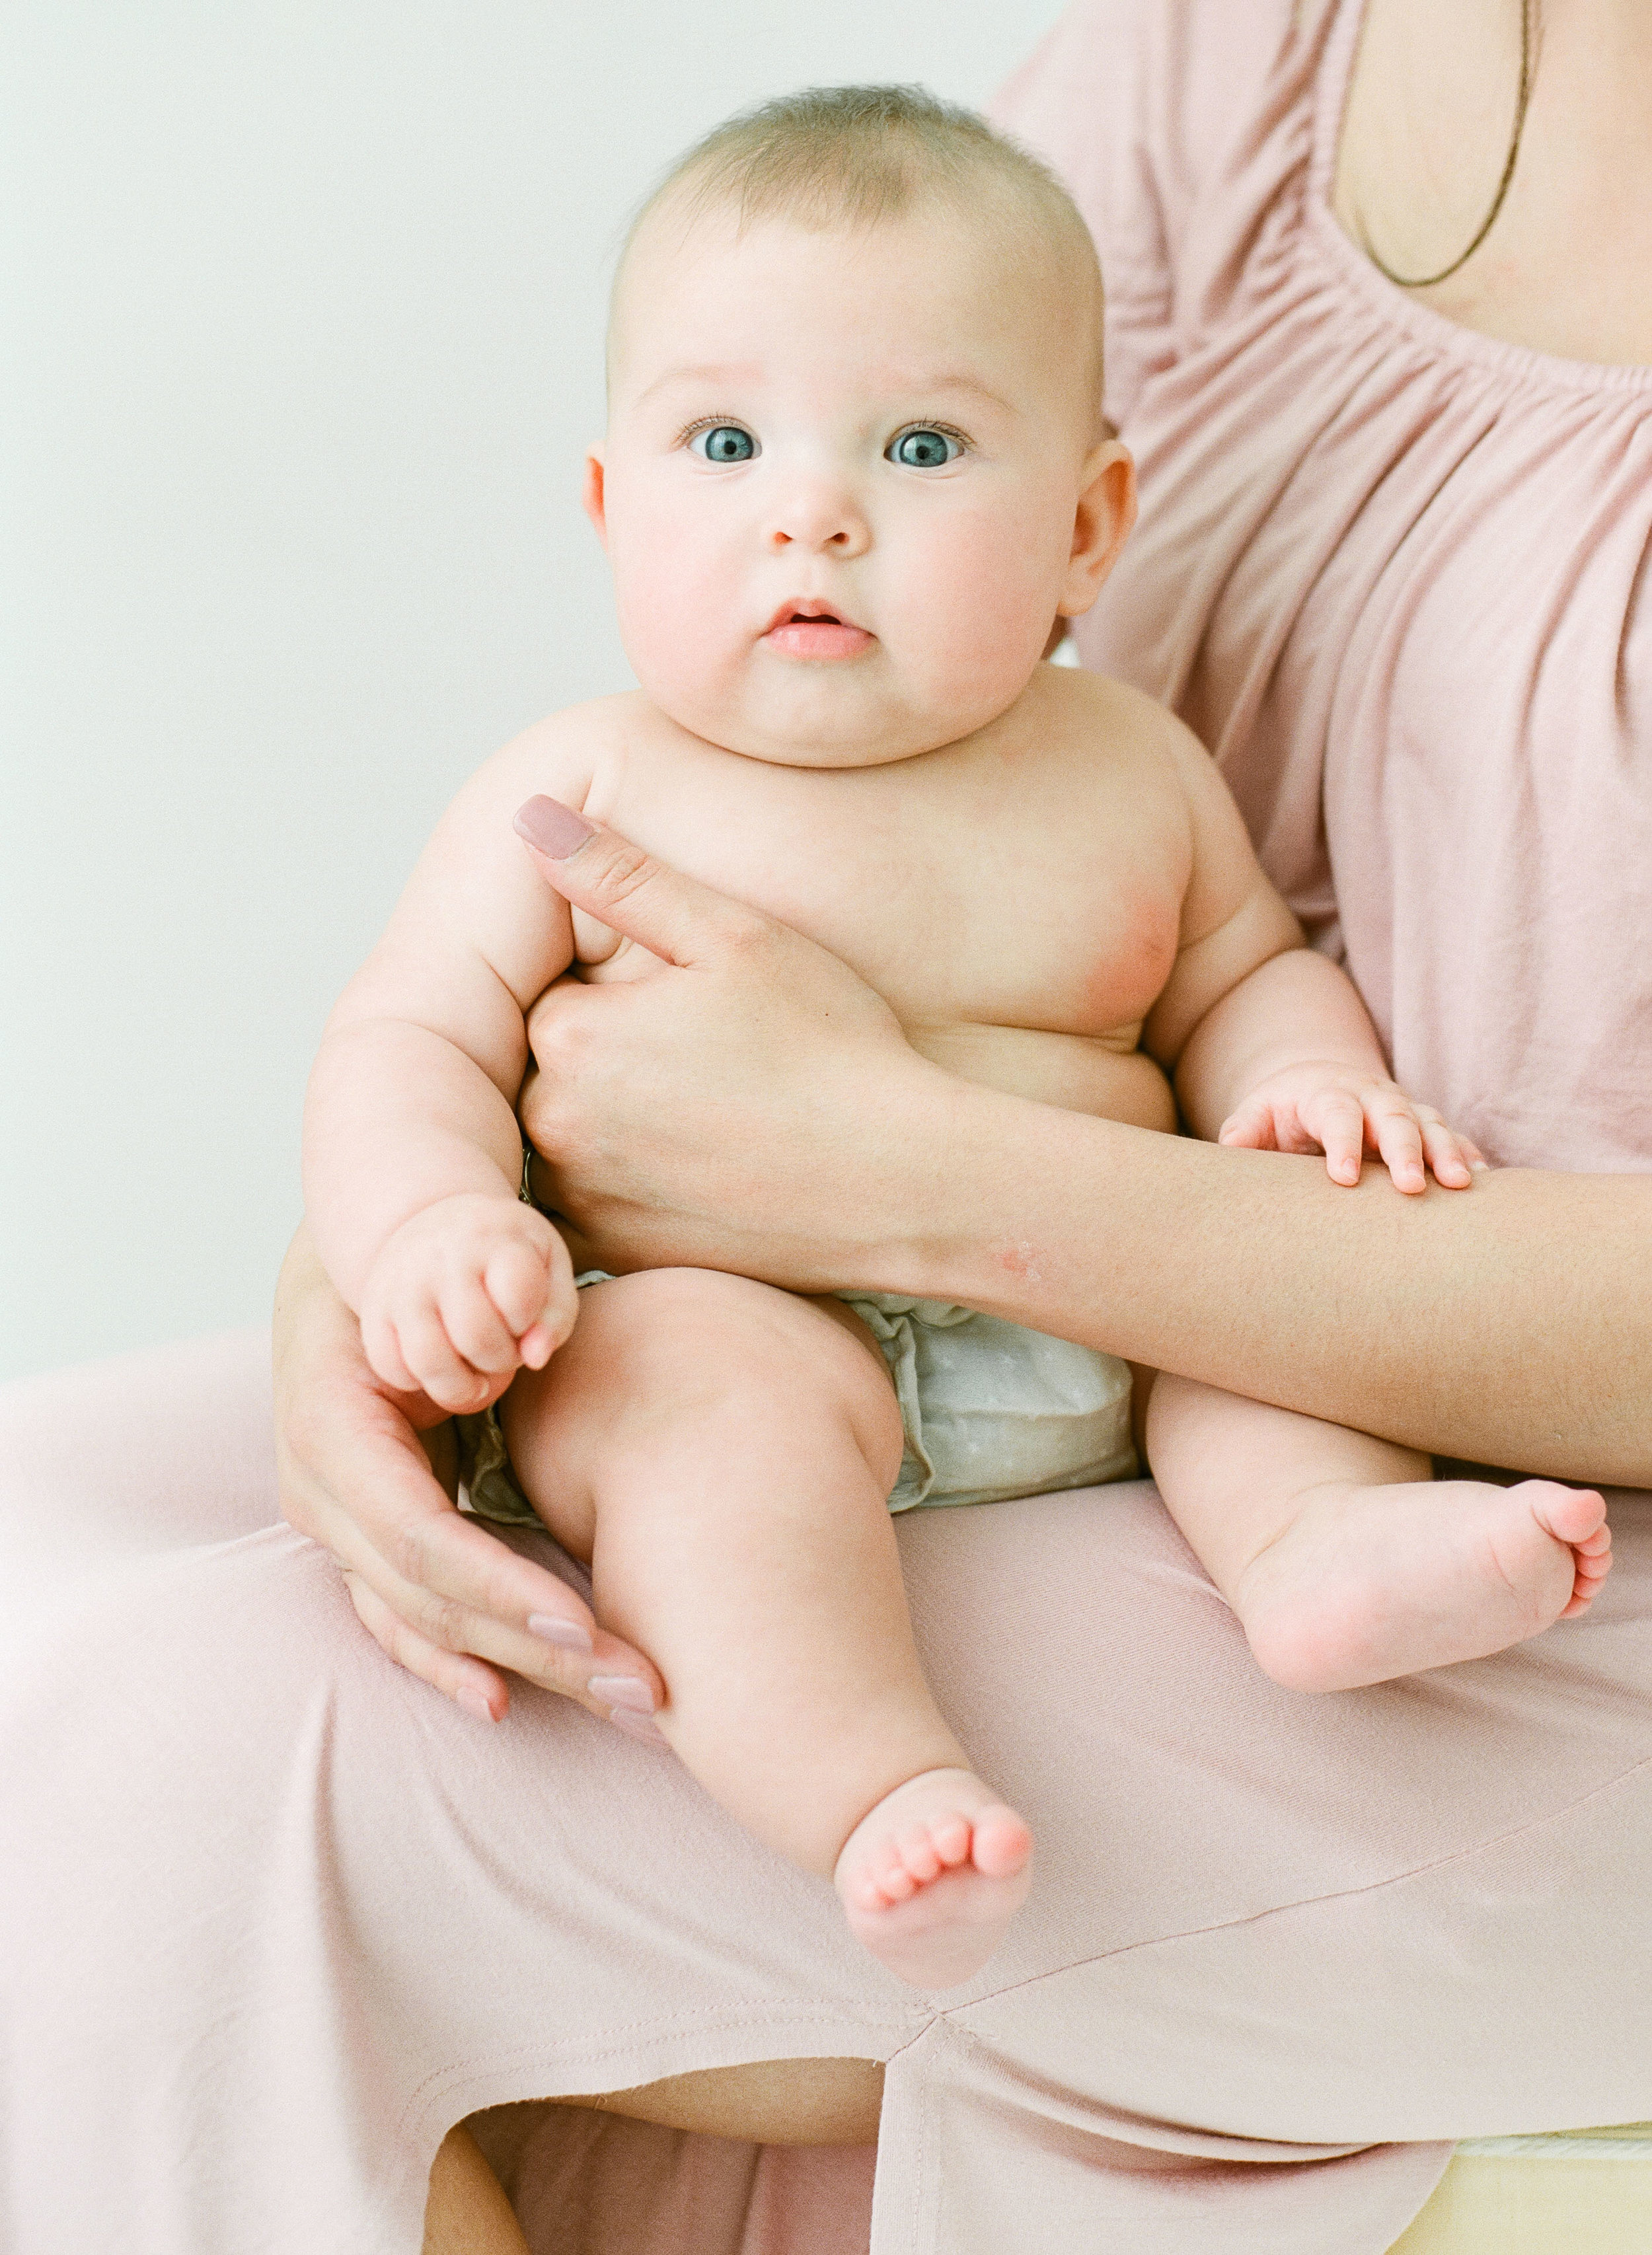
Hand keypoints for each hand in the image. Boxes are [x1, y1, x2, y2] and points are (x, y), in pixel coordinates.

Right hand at [275, 1224, 664, 1729]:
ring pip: (424, 1624)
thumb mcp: (430, 1291)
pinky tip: (504, 1703)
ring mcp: (333, 1528)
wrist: (352, 1280)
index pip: (422, 1539)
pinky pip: (401, 1624)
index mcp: (331, 1430)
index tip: (587, 1625)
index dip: (502, 1589)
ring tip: (619, 1703)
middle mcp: (320, 1492)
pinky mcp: (357, 1548)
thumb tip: (535, 1362)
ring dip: (523, 1669)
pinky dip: (452, 1665)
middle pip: (432, 1599)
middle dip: (538, 1649)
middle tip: (640, 1690)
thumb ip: (474, 1341)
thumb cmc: (409, 1275)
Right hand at [359, 1192, 577, 1412]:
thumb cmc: (507, 1255)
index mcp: (494, 1238)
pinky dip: (418, 1381)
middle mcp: (441, 1257)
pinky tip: (440, 1362)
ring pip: (429, 1361)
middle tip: (502, 1350)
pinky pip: (390, 1367)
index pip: (518, 1300)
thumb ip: (554, 1317)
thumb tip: (534, 1360)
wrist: (441, 1224)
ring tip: (475, 1377)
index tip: (522, 1315)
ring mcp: (401, 1283)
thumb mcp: (548, 1268)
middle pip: (477, 1339)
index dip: (527, 1323)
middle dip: (500, 1360)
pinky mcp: (373, 1309)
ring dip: (461, 1387)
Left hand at [510, 797, 943, 1282]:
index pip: (561, 997)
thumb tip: (529, 818)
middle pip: (557, 1071)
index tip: (701, 1013)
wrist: (902, 1184)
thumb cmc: (832, 1051)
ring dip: (619, 1128)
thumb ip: (622, 877)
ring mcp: (584, 1201)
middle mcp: (555, 1127)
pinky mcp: (618, 1257)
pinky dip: (633, 1192)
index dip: (631, 998)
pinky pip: (591, 1212)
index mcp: (573, 1036)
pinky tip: (705, 1173)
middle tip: (719, 1068)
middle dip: (618, 1061)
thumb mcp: (736, 938)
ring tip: (717, 1120)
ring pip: (571, 1141)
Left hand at [1218, 1063, 1483, 1192]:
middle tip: (1410, 1188)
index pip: (1337, 1115)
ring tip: (1460, 1185)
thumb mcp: (1257, 1115)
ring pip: (1431, 1125)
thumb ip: (1244, 1131)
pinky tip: (1482, 1182)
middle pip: (1393, 1118)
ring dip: (1447, 1153)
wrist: (1319, 1082)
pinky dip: (1469, 1156)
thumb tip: (1231, 1148)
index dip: (1341, 1143)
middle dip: (1404, 1151)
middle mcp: (1372, 1097)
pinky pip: (1453, 1138)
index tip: (1342, 1178)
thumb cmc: (1283, 1111)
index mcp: (1328, 1094)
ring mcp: (1404, 1109)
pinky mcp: (1426, 1125)